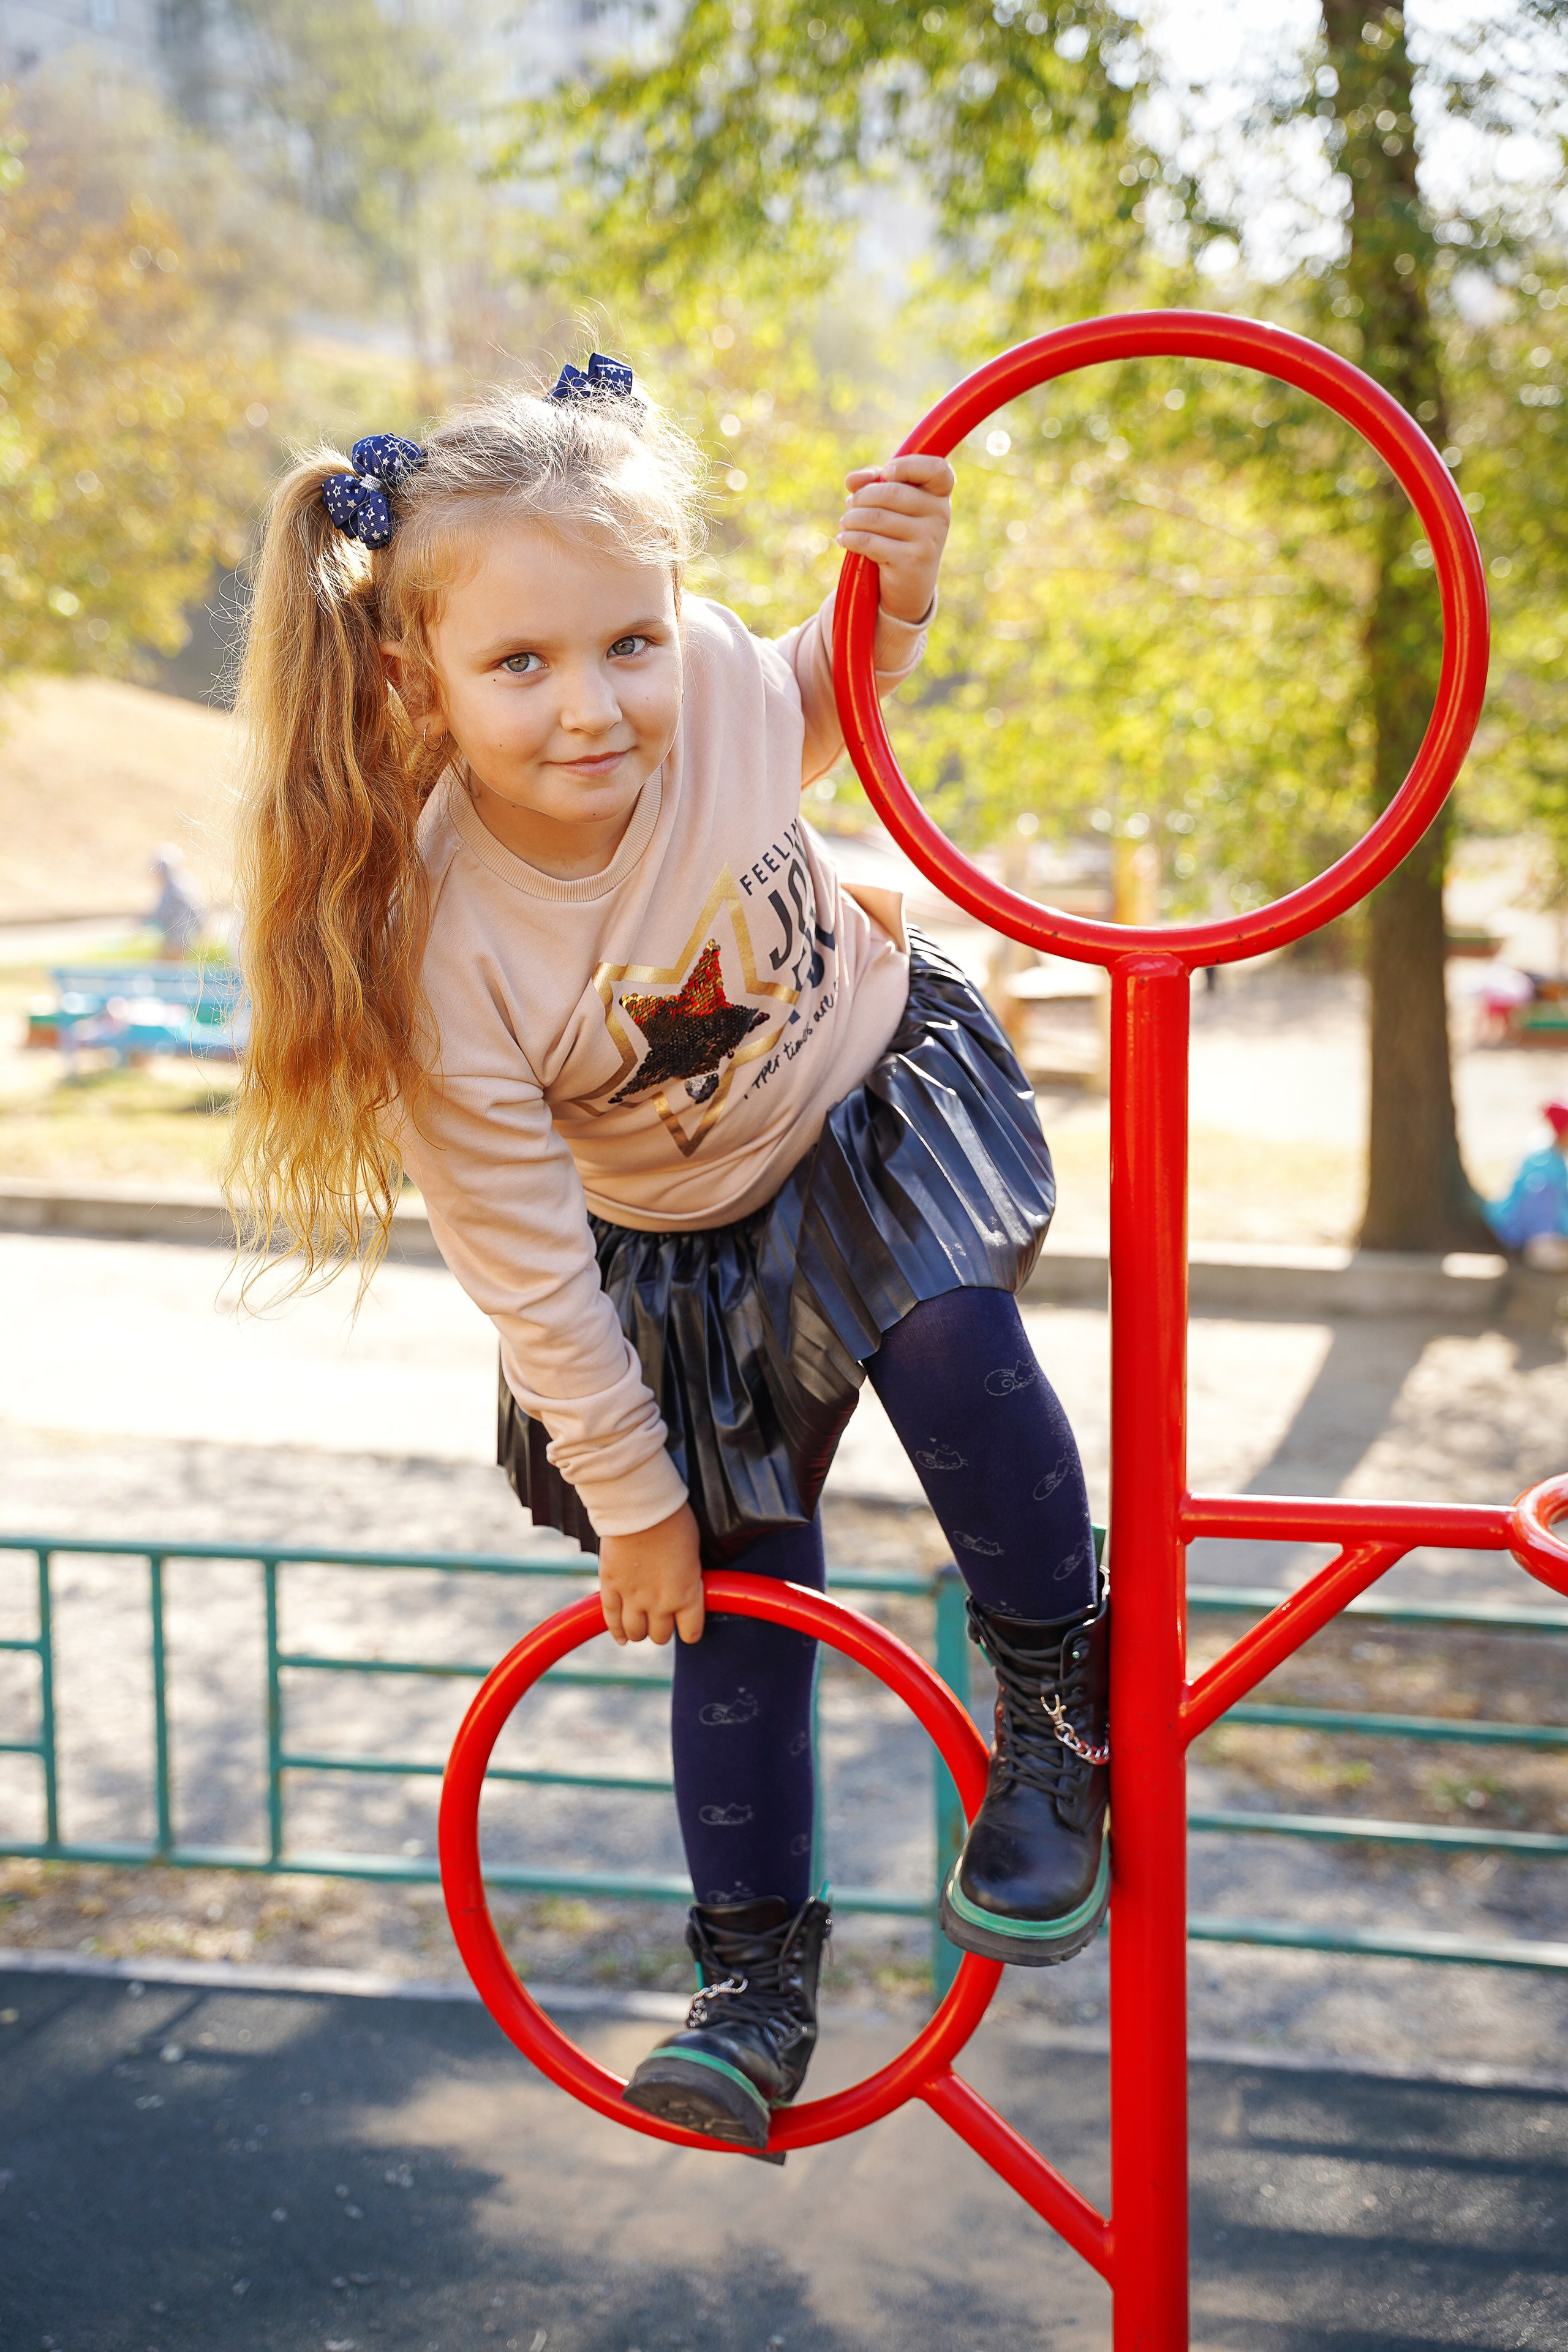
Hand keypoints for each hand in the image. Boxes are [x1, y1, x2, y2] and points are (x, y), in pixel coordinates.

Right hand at [598, 1503, 704, 1645]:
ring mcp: (633, 1598)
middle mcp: (661, 1603)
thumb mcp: (692, 1554)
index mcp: (687, 1595)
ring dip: (639, 1631)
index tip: (686, 1625)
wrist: (640, 1507)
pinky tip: (621, 1636)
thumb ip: (687, 1579)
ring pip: (636, 1633)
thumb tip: (682, 1588)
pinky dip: (616, 1631)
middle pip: (660, 1636)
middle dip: (662, 1628)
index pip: (691, 1632)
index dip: (689, 1630)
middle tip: (661, 1616)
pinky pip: (612, 1620)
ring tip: (641, 1621)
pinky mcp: (610, 1588)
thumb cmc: (673, 1521)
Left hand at [836, 453, 954, 624]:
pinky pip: (870, 541)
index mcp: (939, 497)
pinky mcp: (910, 562)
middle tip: (850, 506)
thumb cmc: (897, 538)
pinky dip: (851, 538)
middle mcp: (940, 516)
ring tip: (845, 524)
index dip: (909, 465)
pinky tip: (844, 540)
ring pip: (877, 517)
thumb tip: (852, 480)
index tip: (886, 473)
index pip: (938, 469)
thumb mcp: (891, 507)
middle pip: (892, 492)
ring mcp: (928, 540)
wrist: (908, 589)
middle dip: (862, 497)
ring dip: (852, 519)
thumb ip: (874, 483)